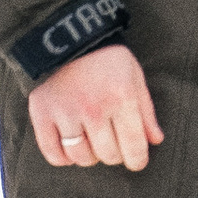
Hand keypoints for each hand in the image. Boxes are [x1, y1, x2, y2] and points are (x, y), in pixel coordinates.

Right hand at [28, 44, 163, 174]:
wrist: (66, 36)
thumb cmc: (106, 58)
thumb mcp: (134, 76)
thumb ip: (145, 110)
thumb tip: (155, 140)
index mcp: (121, 99)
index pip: (133, 146)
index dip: (138, 160)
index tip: (136, 161)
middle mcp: (93, 109)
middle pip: (108, 155)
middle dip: (115, 155)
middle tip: (114, 144)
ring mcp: (66, 113)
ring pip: (82, 157)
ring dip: (90, 156)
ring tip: (92, 143)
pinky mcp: (42, 115)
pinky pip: (54, 154)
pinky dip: (63, 158)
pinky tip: (71, 148)